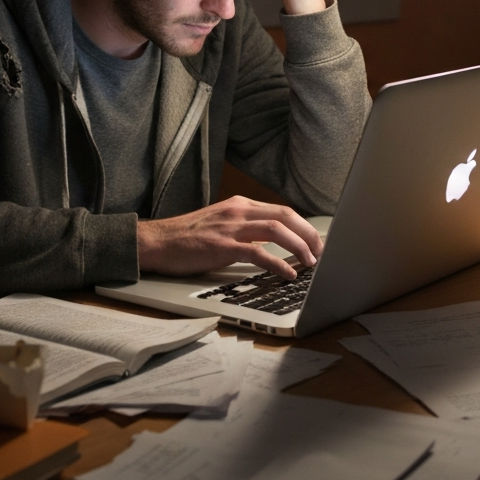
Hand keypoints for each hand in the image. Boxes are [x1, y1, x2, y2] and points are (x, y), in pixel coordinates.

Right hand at [136, 196, 322, 279]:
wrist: (156, 242)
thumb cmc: (186, 238)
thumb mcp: (220, 224)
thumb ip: (245, 228)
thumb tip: (272, 241)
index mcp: (240, 206)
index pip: (281, 211)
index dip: (303, 226)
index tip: (317, 242)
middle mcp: (238, 212)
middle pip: (285, 216)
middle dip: (309, 234)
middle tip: (322, 252)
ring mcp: (230, 228)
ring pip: (276, 231)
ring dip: (299, 247)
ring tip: (311, 263)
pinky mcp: (222, 247)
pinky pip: (257, 253)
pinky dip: (278, 263)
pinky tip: (288, 274)